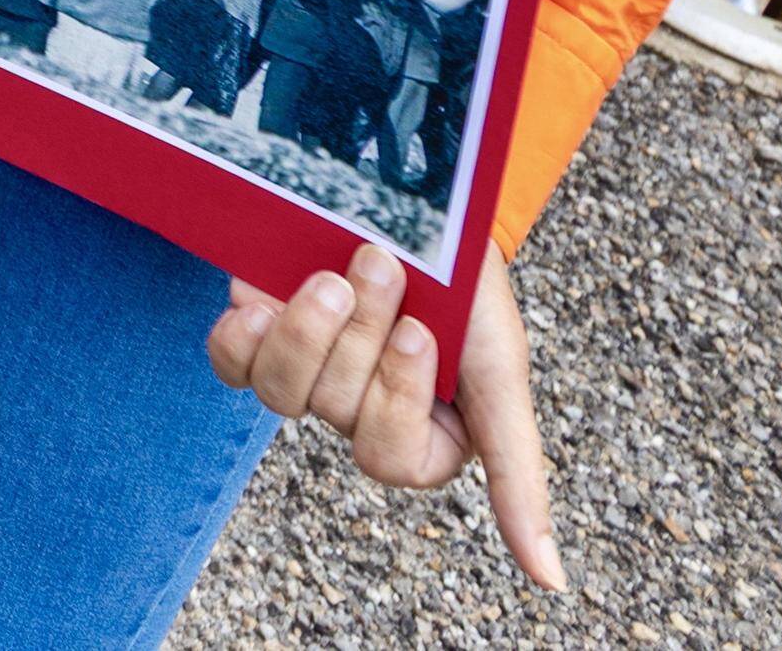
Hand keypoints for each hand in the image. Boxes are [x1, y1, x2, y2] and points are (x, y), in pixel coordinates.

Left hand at [207, 242, 559, 592]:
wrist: (415, 197)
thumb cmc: (469, 288)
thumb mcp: (501, 373)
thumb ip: (517, 473)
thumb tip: (550, 584)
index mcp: (419, 439)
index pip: (390, 458)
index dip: (395, 395)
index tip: (418, 331)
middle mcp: (357, 413)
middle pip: (336, 411)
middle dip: (360, 335)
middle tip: (381, 266)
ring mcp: (306, 372)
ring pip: (282, 391)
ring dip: (307, 328)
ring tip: (331, 273)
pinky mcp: (259, 334)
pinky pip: (231, 363)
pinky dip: (241, 335)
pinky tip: (255, 300)